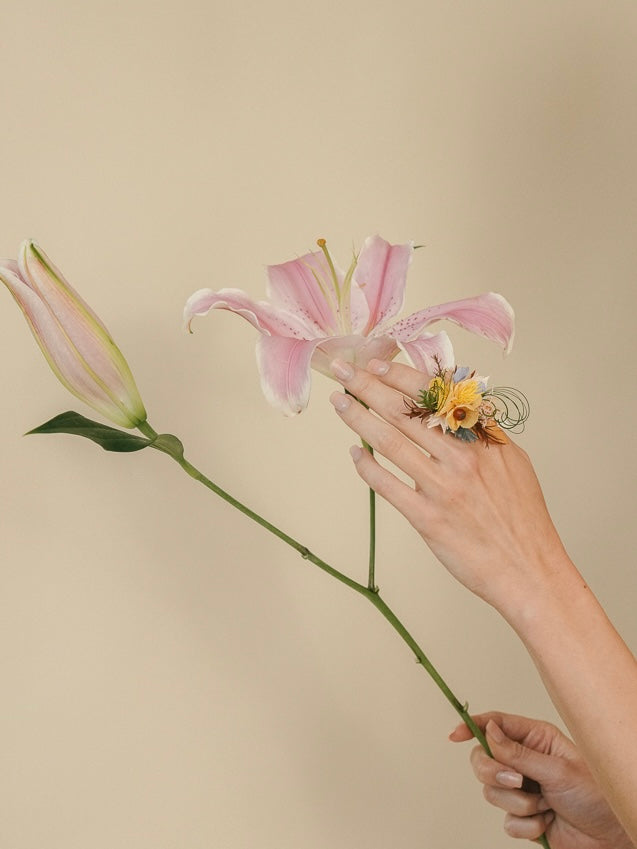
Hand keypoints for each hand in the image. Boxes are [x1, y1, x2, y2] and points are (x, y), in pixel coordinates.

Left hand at [329, 358, 571, 612]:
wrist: (530, 571)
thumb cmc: (522, 518)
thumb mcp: (514, 462)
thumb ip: (483, 432)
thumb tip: (453, 404)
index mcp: (485, 440)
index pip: (437, 396)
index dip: (401, 376)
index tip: (376, 364)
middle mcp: (463, 458)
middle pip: (405, 412)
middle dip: (369, 387)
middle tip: (343, 372)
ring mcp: (443, 488)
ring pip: (390, 442)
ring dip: (358, 419)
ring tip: (339, 404)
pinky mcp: (427, 518)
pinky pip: (387, 485)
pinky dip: (366, 467)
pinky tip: (354, 453)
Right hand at [450, 712, 633, 847]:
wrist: (610, 838)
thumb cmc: (595, 796)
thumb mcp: (557, 770)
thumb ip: (518, 753)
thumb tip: (489, 731)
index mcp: (535, 739)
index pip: (495, 725)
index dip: (472, 726)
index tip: (455, 735)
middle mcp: (524, 761)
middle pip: (484, 759)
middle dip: (495, 774)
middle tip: (517, 782)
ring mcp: (522, 789)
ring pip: (491, 792)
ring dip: (518, 804)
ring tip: (543, 806)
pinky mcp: (523, 816)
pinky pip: (506, 821)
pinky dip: (526, 826)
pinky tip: (547, 823)